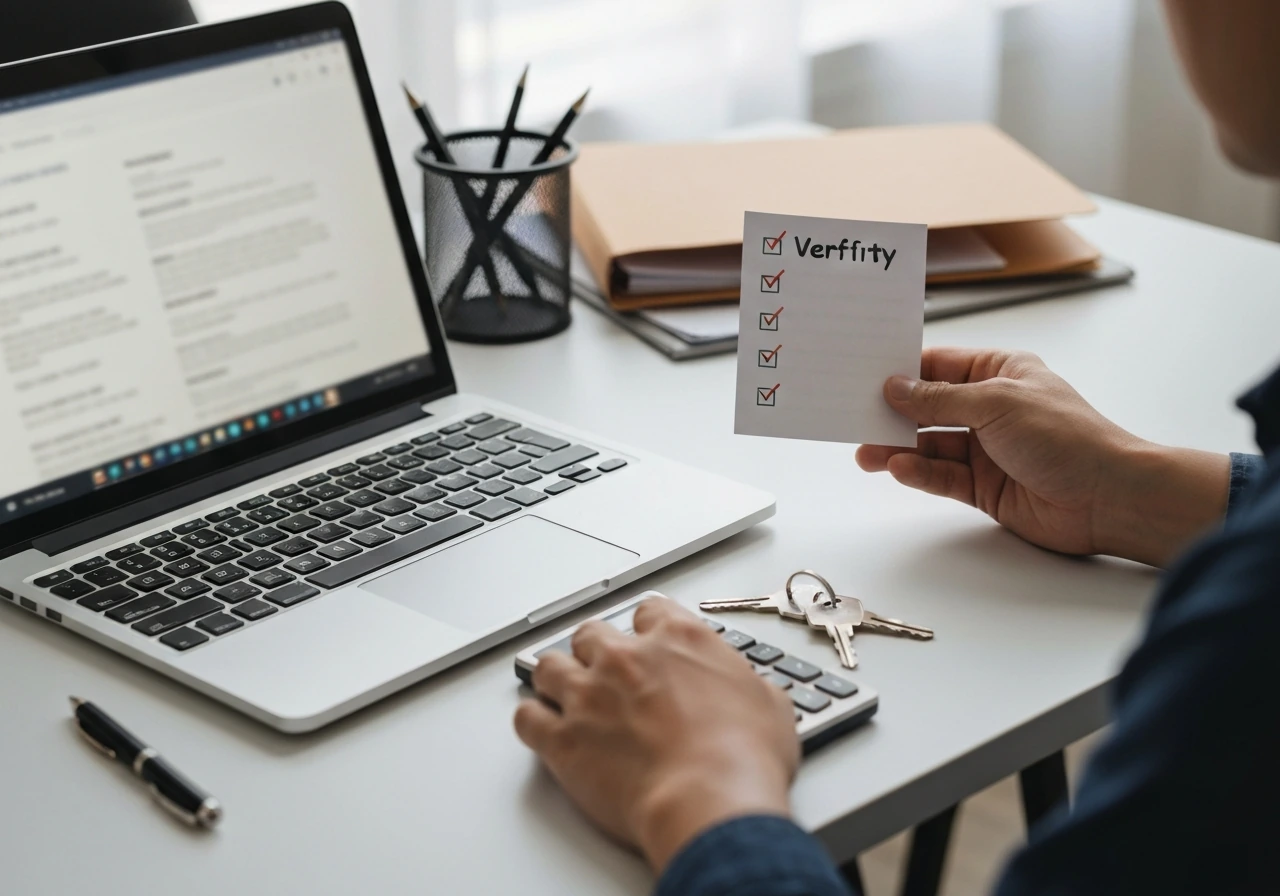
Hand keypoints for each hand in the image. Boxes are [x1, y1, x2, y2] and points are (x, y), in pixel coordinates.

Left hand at [514, 597, 797, 871]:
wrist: (710, 800)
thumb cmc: (743, 758)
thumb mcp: (770, 705)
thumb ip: (746, 685)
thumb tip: (751, 691)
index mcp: (678, 640)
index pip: (650, 610)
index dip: (646, 627)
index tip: (647, 638)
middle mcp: (626, 659)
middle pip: (591, 634)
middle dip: (595, 651)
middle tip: (604, 671)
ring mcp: (588, 696)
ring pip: (548, 667)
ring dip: (556, 679)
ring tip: (563, 694)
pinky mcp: (562, 739)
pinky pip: (527, 718)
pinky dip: (532, 721)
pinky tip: (541, 727)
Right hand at [855, 348, 1229, 567]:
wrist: (1108, 498)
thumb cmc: (1069, 437)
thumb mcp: (996, 403)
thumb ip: (940, 399)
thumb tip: (897, 388)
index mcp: (1001, 373)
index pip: (940, 366)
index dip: (904, 371)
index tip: (866, 375)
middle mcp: (992, 409)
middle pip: (929, 408)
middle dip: (894, 413)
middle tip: (855, 416)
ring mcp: (987, 449)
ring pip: (930, 445)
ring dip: (899, 447)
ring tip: (866, 452)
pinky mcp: (984, 487)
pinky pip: (941, 476)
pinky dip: (919, 472)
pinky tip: (898, 467)